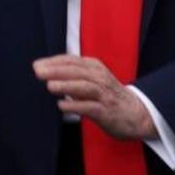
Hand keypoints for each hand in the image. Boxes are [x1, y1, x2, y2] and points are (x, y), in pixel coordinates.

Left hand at [33, 54, 156, 140]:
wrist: (137, 113)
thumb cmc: (108, 96)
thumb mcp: (92, 80)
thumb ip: (72, 76)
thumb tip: (45, 73)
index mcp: (94, 68)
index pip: (71, 61)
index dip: (54, 62)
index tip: (36, 64)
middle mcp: (100, 78)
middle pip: (76, 71)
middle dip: (56, 70)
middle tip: (38, 72)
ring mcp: (104, 94)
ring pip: (84, 86)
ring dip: (66, 85)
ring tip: (49, 86)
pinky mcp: (107, 111)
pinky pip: (90, 107)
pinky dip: (76, 106)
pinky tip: (62, 105)